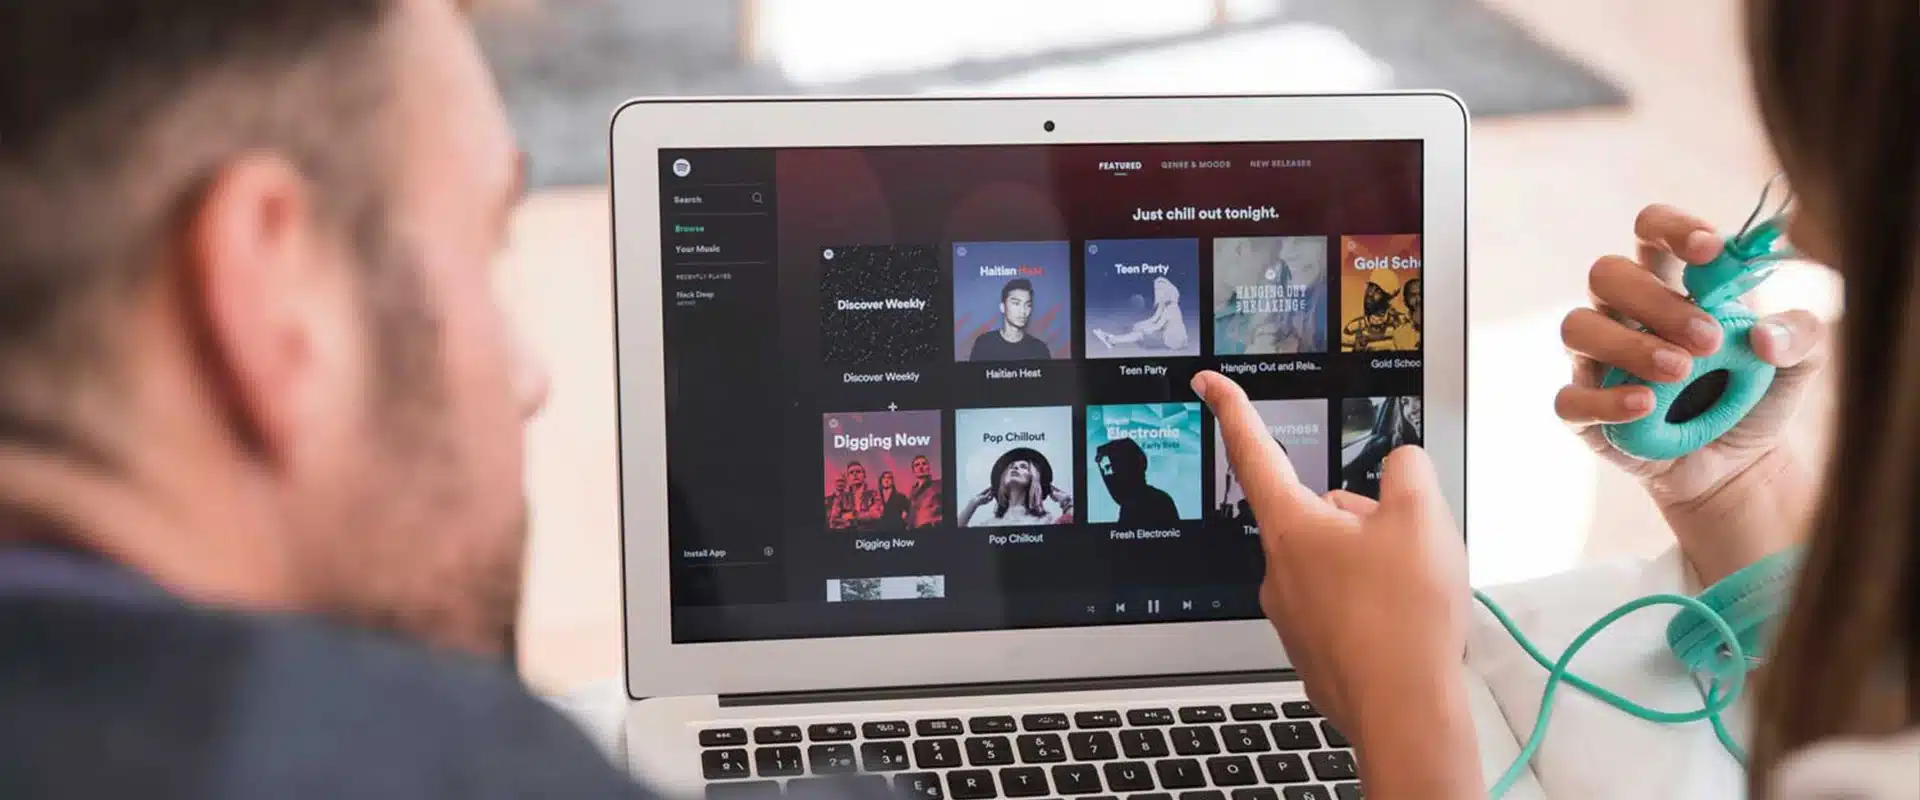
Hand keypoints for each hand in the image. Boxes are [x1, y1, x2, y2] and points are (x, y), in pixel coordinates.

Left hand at [1195, 371, 1478, 797]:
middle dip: (1365, 517)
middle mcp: (1278, 569)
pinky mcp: (1313, 649)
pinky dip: (1376, 605)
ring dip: (1376, 563)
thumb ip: (1407, 470)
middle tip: (1408, 546)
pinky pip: (1346, 605)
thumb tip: (1399, 468)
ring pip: (1338, 560)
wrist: (1404, 714)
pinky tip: (1403, 625)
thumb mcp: (1423, 517)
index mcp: (1290, 527)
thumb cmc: (1403, 620)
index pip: (1253, 449)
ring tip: (1412, 595)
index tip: (1209, 383)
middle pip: (1320, 513)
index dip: (1232, 407)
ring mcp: (1292, 614)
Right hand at [1555, 204, 1825, 580]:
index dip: (1672, 229)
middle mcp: (1624, 314)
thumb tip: (1764, 336)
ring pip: (1577, 327)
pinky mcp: (1585, 412)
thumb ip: (1801, 334)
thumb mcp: (1800, 361)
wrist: (1739, 467)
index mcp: (1671, 284)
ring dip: (1630, 345)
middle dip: (1656, 301)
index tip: (1710, 250)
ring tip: (1679, 371)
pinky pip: (1570, 398)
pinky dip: (1606, 400)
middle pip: (1607, 274)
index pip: (1651, 231)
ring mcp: (1597, 361)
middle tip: (1709, 340)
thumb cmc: (1757, 396)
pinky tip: (1646, 405)